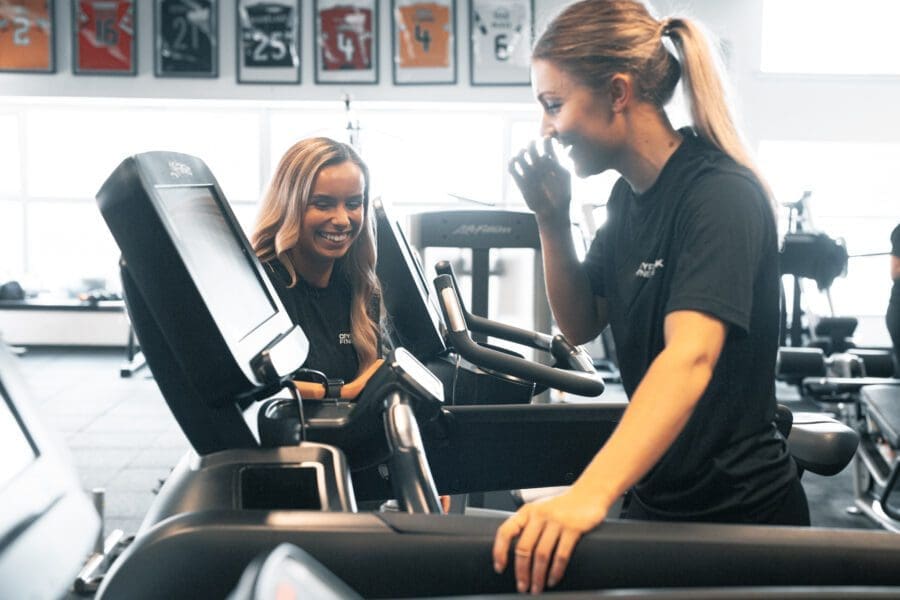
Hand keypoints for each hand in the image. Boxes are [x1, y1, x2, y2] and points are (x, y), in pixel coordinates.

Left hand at [492, 487, 606, 593]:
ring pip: (541, 555)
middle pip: (524, 548)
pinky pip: (561, 555)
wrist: (589, 494)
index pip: (506, 531)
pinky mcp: (573, 528)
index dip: (500, 551)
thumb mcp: (540, 510)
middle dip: (521, 572)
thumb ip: (528, 526)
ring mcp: (556, 521)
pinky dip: (556, 571)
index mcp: (527, 511)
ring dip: (538, 576)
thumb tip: (516, 555)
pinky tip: (553, 579)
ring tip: (537, 588)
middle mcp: (539, 515)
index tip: (500, 567)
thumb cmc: (563, 506)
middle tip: (522, 587)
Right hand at [508, 137, 571, 224]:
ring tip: (523, 153)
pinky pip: (512, 168)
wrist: (554, 211)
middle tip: (533, 144)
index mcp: (551, 161)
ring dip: (520, 152)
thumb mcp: (564, 177)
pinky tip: (515, 162)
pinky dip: (511, 163)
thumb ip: (556, 163)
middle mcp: (539, 165)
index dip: (545, 140)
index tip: (547, 140)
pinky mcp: (521, 181)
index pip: (546, 144)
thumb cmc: (563, 193)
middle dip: (531, 144)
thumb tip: (544, 155)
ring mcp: (530, 172)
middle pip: (532, 147)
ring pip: (520, 155)